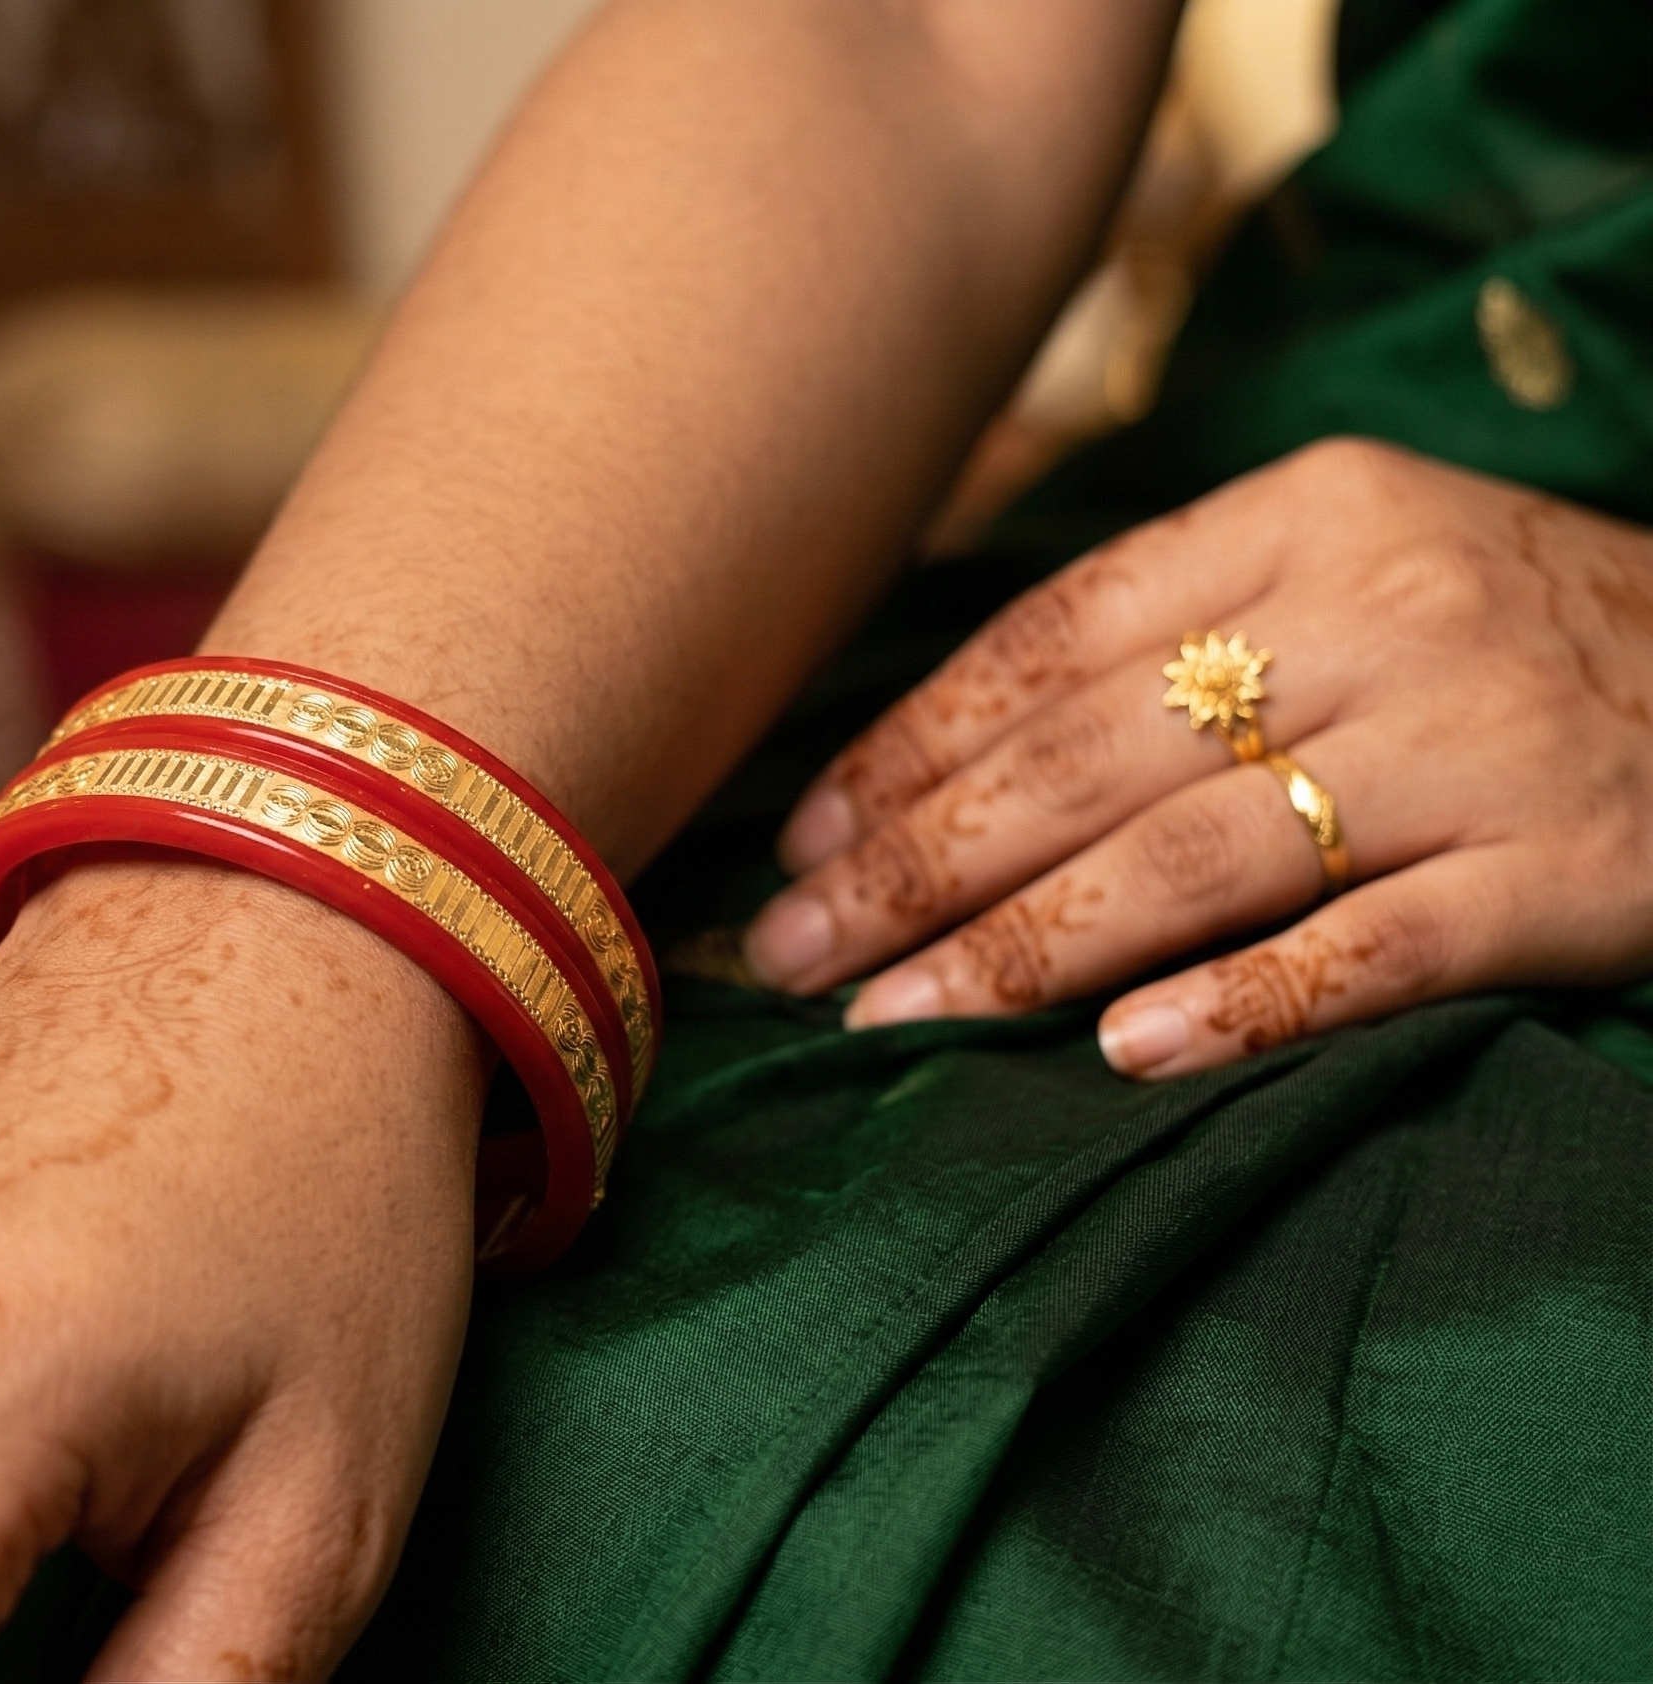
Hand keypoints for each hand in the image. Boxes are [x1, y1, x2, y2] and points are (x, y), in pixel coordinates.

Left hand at [744, 438, 1652, 1076]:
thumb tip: (938, 750)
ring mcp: (1480, 743)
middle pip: (1090, 758)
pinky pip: (1369, 950)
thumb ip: (1173, 629)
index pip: (1051, 640)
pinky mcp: (1568, 871)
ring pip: (1195, 858)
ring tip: (891, 1021)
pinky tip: (1117, 1056)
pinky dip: (1239, 1005)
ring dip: (1020, 952)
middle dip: (917, 867)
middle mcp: (1383, 612)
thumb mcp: (1353, 566)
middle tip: (790, 952)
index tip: (801, 840)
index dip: (909, 748)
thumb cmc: (1512, 636)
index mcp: (1305, 517)